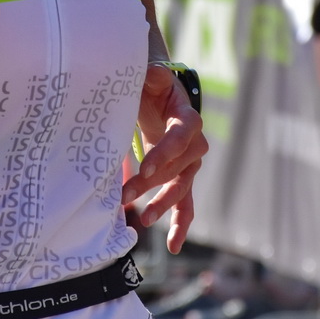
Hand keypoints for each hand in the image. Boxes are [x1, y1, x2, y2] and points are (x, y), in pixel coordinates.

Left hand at [123, 62, 207, 252]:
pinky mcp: (181, 177)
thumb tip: (153, 72)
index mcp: (188, 118)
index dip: (166, 153)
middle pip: (178, 167)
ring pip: (182, 187)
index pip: (182, 137)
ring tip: (145, 219)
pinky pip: (186, 203)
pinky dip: (181, 224)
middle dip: (153, 183)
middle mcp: (194, 144)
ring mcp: (189, 164)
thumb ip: (152, 76)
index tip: (145, 168)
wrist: (161, 97)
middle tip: (125, 195)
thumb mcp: (152, 78)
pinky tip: (173, 246)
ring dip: (165, 204)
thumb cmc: (153, 87)